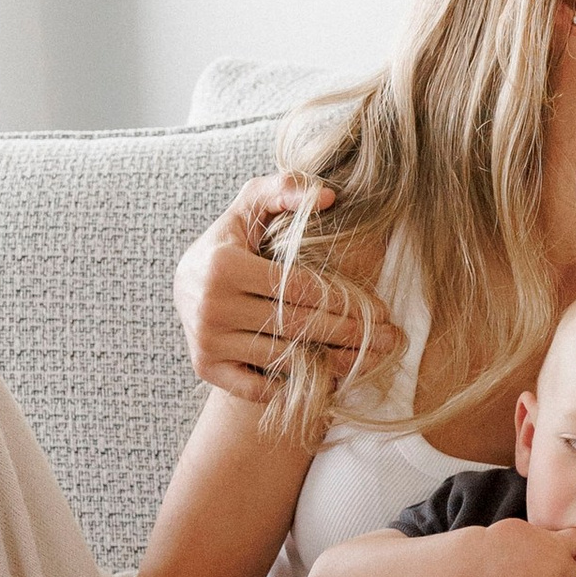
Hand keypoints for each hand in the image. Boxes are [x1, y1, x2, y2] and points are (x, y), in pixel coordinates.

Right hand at [173, 179, 385, 398]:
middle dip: (350, 333)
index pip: (299, 288)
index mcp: (223, 265)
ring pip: (283, 357)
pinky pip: (258, 387)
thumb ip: (285, 189)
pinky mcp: (205, 368)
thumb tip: (329, 197)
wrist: (186, 284)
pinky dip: (294, 387)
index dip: (344, 300)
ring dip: (333, 363)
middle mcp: (210, 306)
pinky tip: (328, 380)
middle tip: (389, 340)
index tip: (380, 309)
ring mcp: (206, 341)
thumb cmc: (230, 241)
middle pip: (297, 325)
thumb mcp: (251, 206)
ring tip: (370, 359)